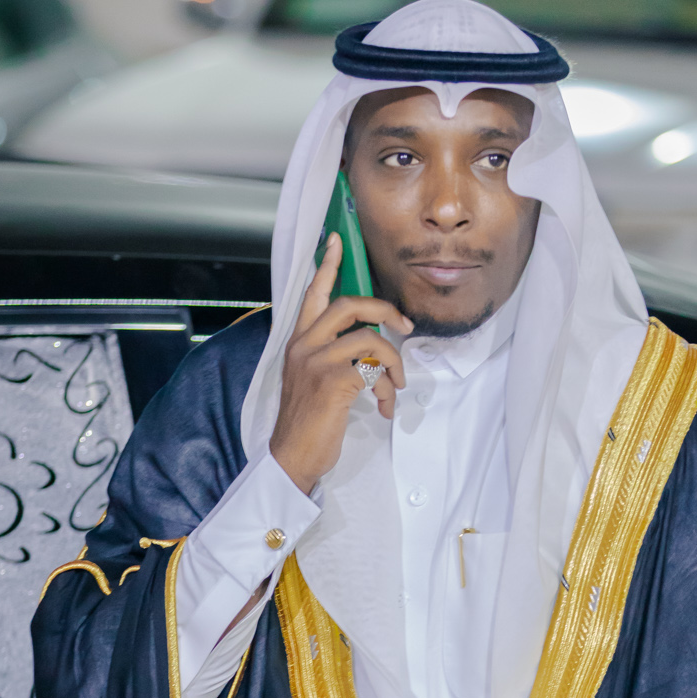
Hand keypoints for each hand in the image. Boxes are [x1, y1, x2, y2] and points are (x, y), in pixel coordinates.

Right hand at [269, 232, 411, 493]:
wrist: (291, 457)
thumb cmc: (308, 422)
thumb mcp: (312, 380)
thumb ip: (332, 356)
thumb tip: (371, 347)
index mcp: (298, 342)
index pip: (312, 293)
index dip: (327, 265)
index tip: (337, 240)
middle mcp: (303, 345)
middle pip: (349, 304)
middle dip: (384, 309)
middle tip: (405, 326)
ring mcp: (315, 363)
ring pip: (369, 339)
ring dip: (394, 363)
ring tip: (396, 388)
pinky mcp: (331, 383)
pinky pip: (374, 371)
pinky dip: (388, 390)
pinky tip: (384, 408)